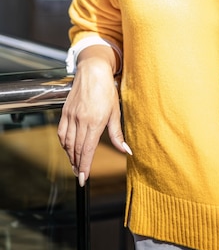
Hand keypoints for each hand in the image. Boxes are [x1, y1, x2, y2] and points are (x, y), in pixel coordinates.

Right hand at [57, 53, 129, 185]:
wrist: (93, 71)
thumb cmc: (107, 89)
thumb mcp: (115, 111)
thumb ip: (117, 134)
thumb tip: (126, 150)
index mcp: (95, 121)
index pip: (88, 150)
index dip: (85, 166)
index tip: (84, 178)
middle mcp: (81, 120)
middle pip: (77, 149)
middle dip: (78, 165)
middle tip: (80, 175)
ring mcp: (71, 116)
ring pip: (67, 143)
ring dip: (70, 156)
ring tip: (75, 165)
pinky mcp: (65, 112)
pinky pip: (61, 132)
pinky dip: (64, 144)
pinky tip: (68, 149)